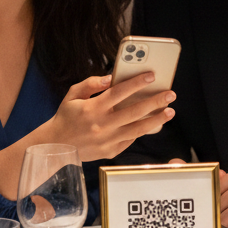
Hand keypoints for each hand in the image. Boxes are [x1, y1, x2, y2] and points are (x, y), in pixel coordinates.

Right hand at [48, 73, 175, 160]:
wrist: (56, 146)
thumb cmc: (66, 117)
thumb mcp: (72, 95)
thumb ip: (90, 84)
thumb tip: (110, 79)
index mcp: (93, 108)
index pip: (119, 92)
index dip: (136, 83)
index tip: (151, 76)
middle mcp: (102, 125)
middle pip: (134, 111)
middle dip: (155, 101)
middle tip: (171, 94)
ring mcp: (107, 140)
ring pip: (138, 129)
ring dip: (156, 120)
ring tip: (170, 112)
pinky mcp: (110, 151)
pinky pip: (130, 140)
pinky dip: (141, 131)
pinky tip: (152, 124)